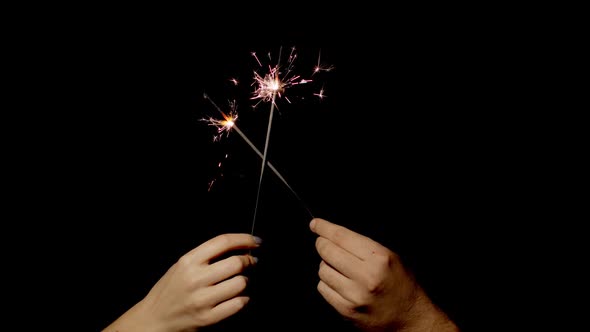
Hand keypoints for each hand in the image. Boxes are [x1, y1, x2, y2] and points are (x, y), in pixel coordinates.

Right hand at [103, 233, 260, 331]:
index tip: (255, 241)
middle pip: (236, 262)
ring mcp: (201, 300)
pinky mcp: (207, 318)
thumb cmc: (170, 290)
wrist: (153, 319)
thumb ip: (206, 256)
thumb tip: (238, 248)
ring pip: (240, 283)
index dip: (244, 239)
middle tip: (251, 262)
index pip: (223, 241)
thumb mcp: (182, 266)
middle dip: (249, 261)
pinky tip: (240, 297)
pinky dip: (243, 300)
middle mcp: (195, 279)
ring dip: (246, 281)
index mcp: (188, 261)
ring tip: (241, 281)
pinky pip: (237, 304)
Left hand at [309, 218, 457, 331]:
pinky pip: (323, 289)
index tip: (315, 224)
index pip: (342, 237)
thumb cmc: (401, 285)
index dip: (325, 228)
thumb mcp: (392, 257)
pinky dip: (327, 283)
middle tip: (324, 244)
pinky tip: (339, 283)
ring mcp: (355, 296)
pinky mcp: (347, 311)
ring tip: (339, 268)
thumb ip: (364, 246)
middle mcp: (367, 276)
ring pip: (323, 270)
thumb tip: (334, 235)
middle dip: (322, 244)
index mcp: (380, 258)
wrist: (410, 318)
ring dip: (326, 265)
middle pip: (327, 251)